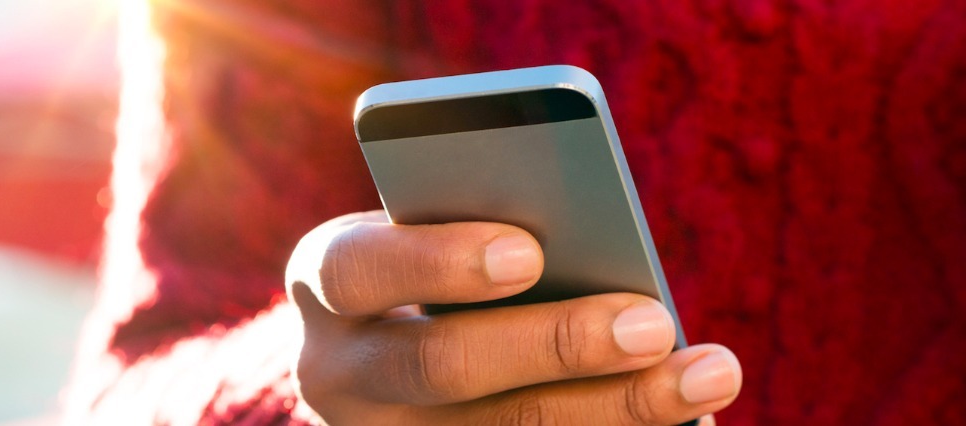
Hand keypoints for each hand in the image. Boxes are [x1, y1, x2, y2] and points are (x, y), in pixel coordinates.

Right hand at [286, 211, 740, 424]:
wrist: (382, 359)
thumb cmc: (436, 264)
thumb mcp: (434, 229)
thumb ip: (483, 223)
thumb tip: (598, 244)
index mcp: (327, 282)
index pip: (360, 269)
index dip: (439, 262)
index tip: (529, 252)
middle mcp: (338, 372)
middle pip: (441, 366)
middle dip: (555, 345)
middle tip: (652, 321)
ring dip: (617, 408)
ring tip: (711, 373)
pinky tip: (689, 423)